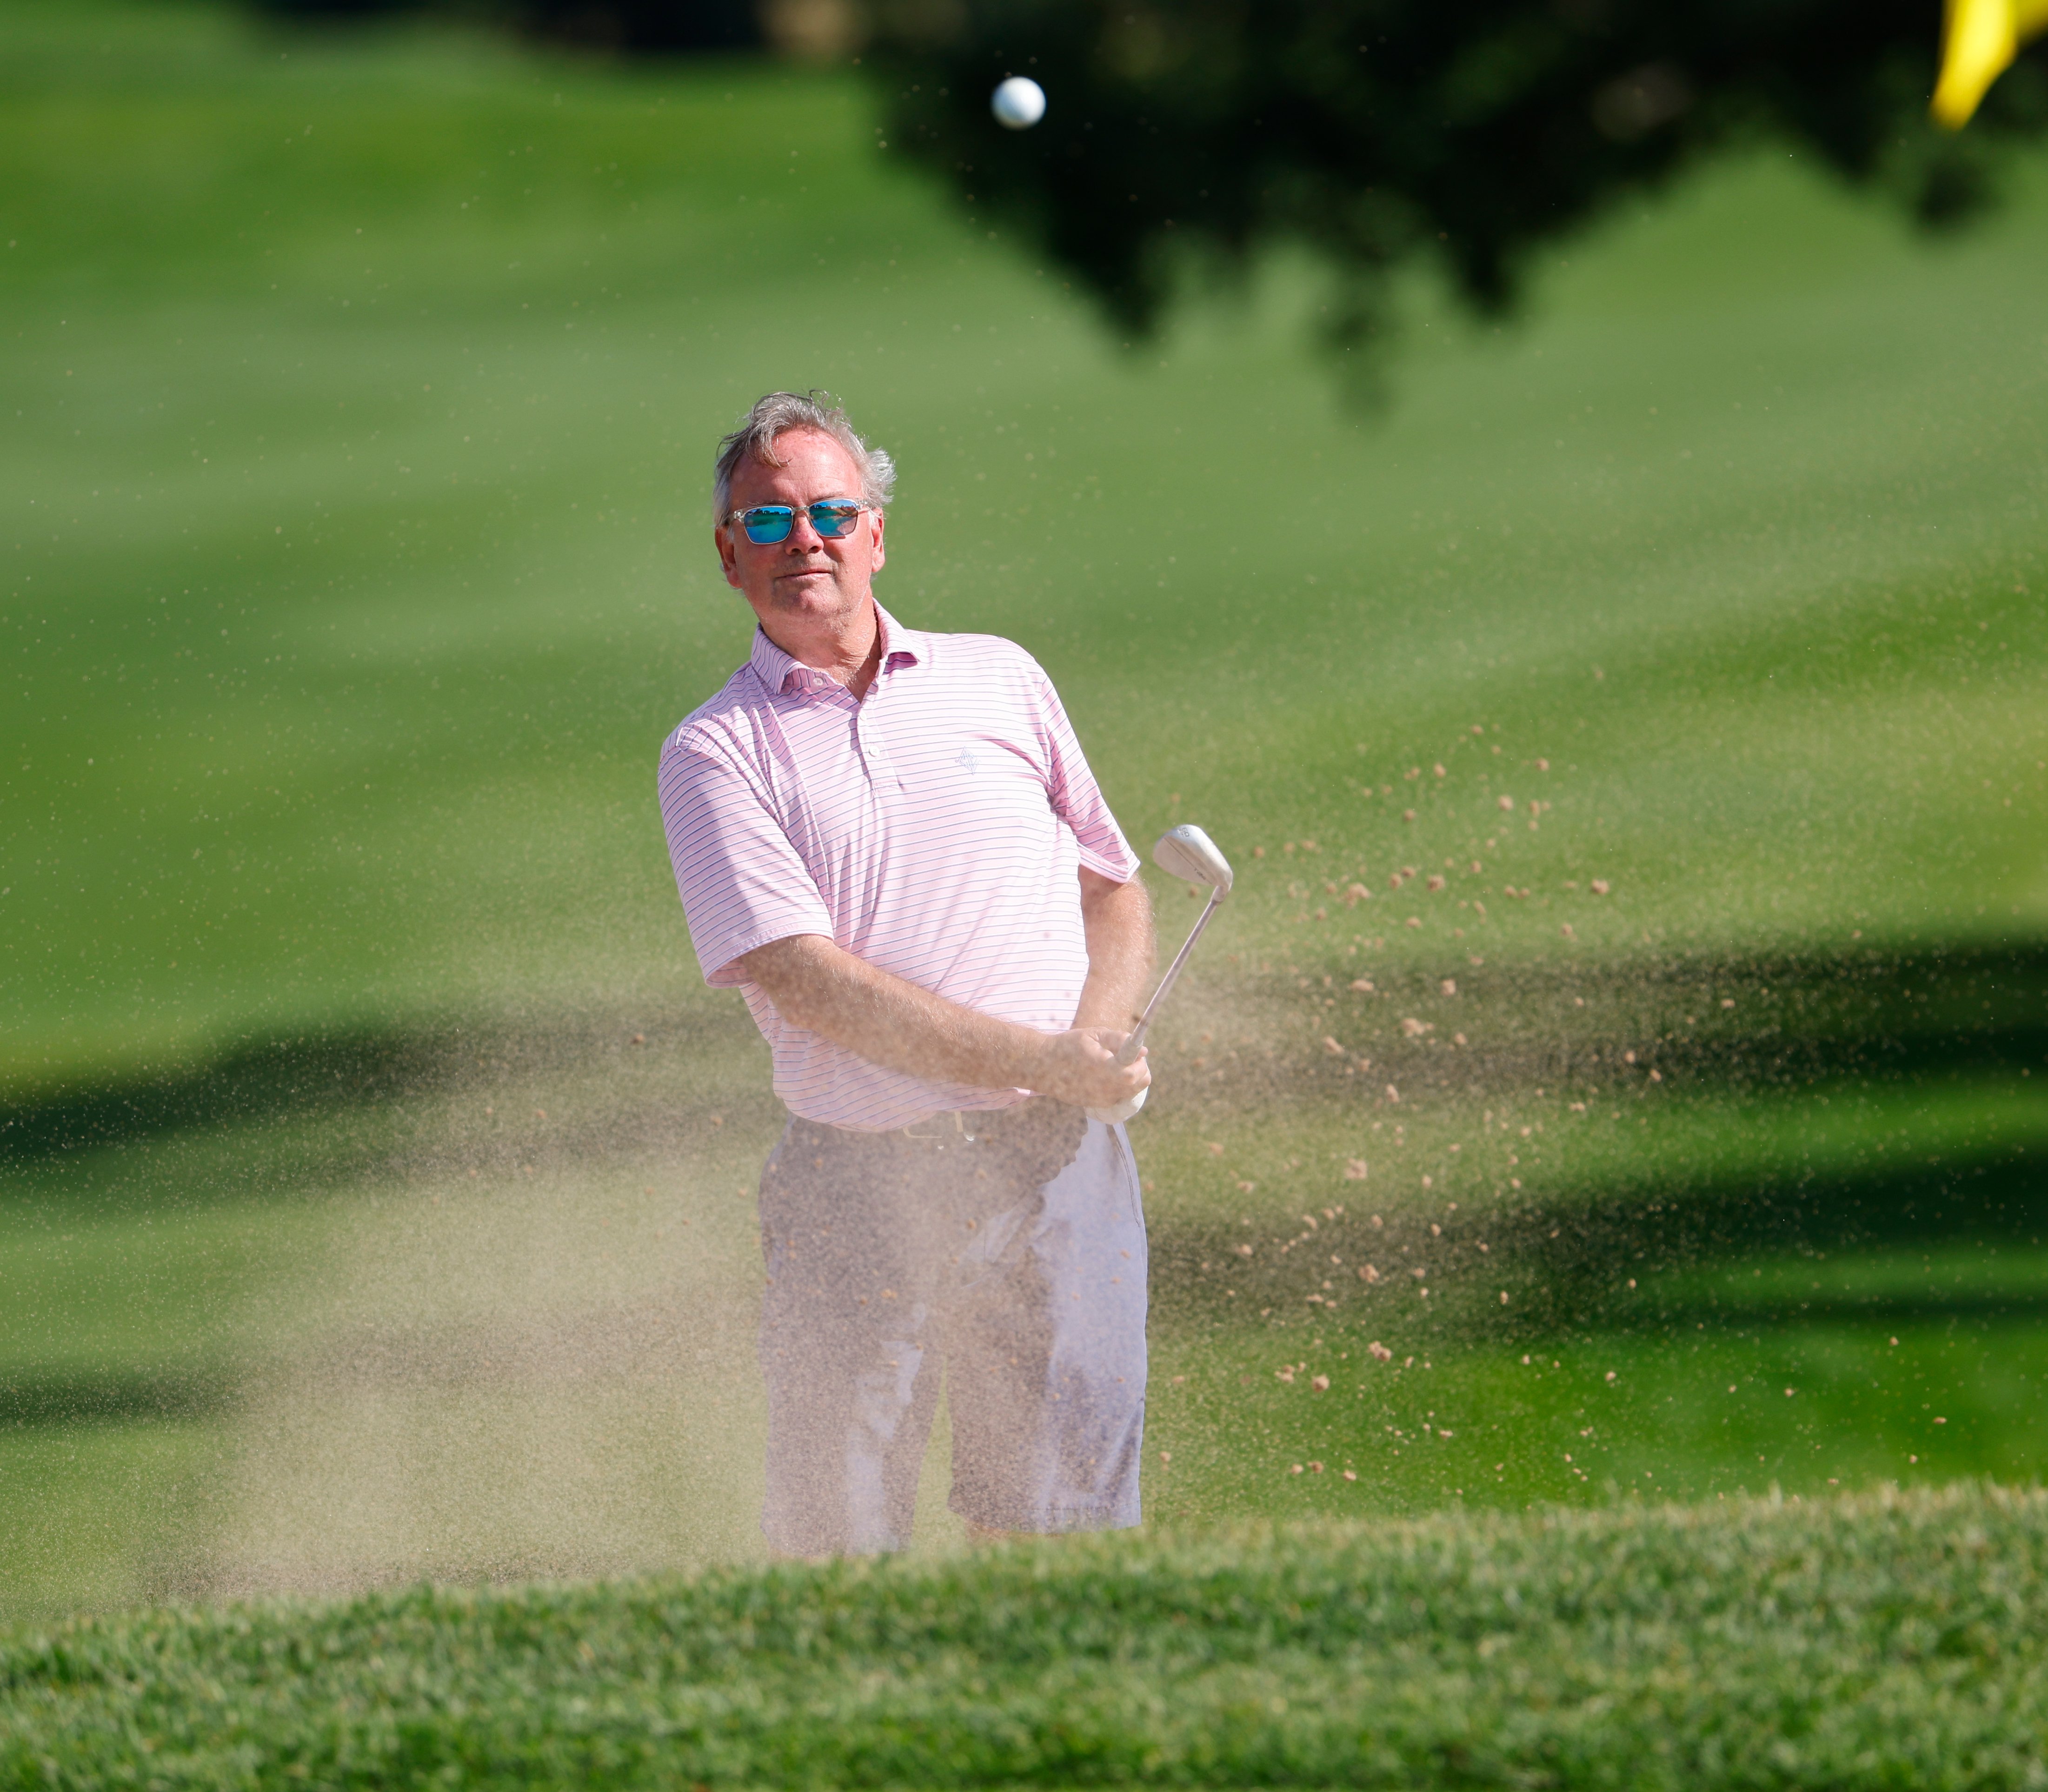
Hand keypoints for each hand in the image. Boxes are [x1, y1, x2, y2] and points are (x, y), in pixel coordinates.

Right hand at [1027, 1027, 1150, 1108]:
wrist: (1042, 1066)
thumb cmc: (1068, 1046)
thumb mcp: (1094, 1035)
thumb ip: (1120, 1040)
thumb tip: (1144, 1050)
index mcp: (1105, 1069)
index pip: (1138, 1072)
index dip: (1140, 1061)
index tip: (1135, 1051)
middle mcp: (1105, 1089)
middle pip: (1140, 1083)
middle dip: (1139, 1068)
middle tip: (1124, 1056)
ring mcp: (1101, 1100)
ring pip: (1131, 1091)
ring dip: (1129, 1077)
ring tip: (1112, 1064)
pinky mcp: (1097, 1105)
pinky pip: (1118, 1096)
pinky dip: (1118, 1085)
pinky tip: (1103, 1074)